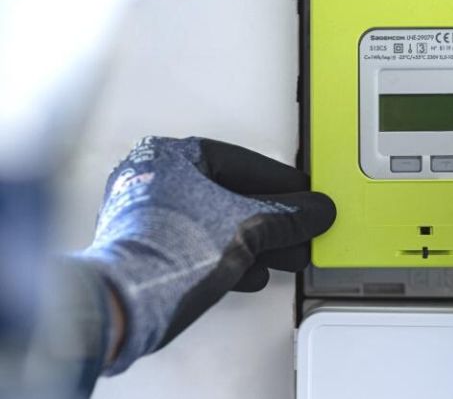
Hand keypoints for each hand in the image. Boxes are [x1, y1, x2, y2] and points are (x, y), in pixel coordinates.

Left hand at [74, 137, 335, 374]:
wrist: (127, 307)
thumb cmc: (167, 253)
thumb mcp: (246, 228)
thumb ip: (287, 217)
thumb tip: (314, 211)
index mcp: (171, 157)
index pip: (240, 162)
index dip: (280, 181)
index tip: (301, 193)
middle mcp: (154, 180)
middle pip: (230, 195)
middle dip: (272, 218)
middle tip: (298, 225)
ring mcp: (147, 218)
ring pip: (217, 223)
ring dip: (256, 242)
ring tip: (286, 254)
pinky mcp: (148, 252)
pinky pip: (200, 247)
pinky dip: (230, 257)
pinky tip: (252, 272)